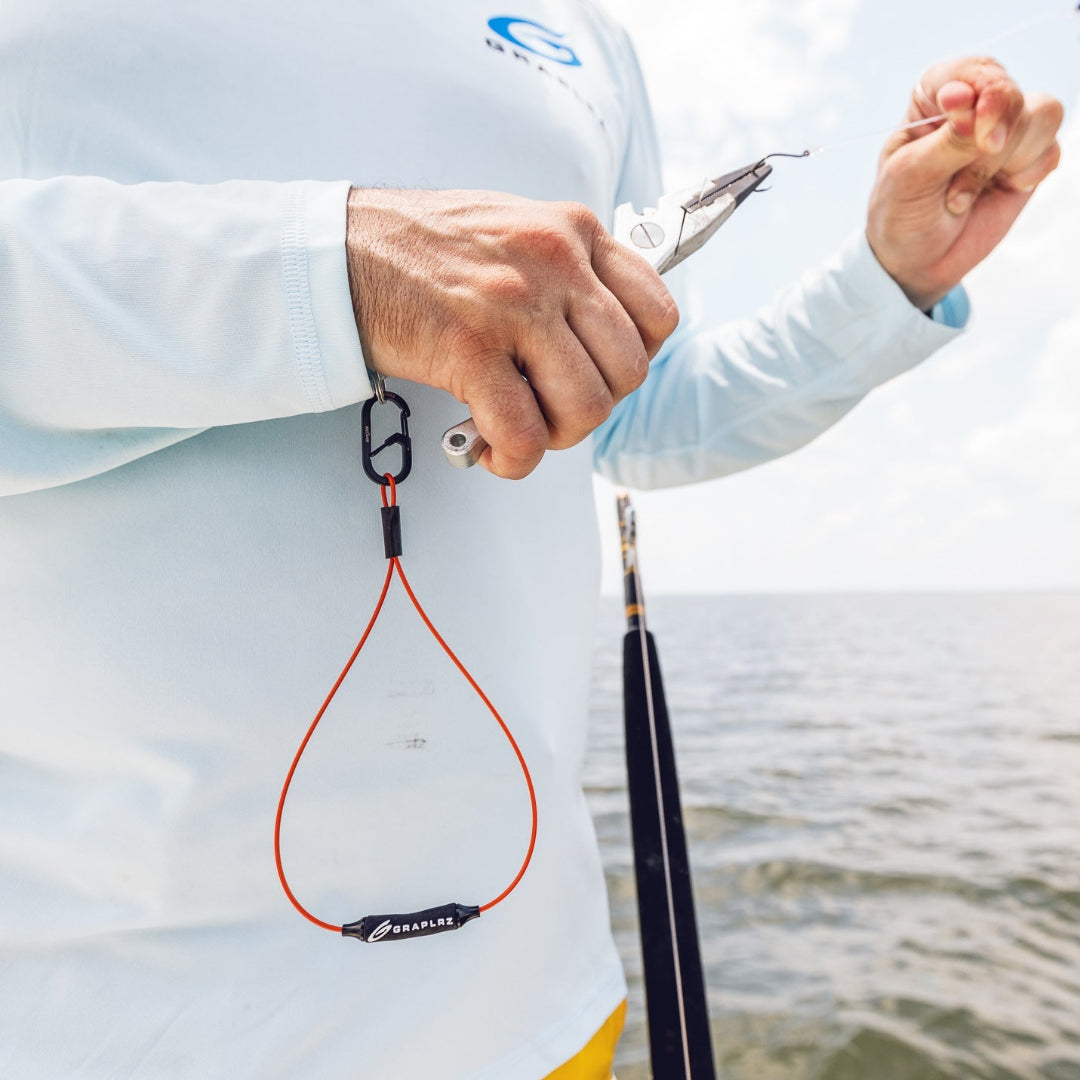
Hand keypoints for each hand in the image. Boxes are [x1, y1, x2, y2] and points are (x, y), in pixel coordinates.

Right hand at [345, 188, 678, 478]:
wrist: (342, 251)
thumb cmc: (424, 249)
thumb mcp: (518, 229)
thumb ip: (569, 270)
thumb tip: (603, 335)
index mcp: (573, 231)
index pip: (657, 312)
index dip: (637, 360)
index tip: (601, 374)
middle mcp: (554, 263)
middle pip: (628, 370)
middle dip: (595, 407)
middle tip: (552, 409)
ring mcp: (513, 305)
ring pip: (585, 406)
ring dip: (556, 436)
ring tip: (520, 428)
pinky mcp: (468, 349)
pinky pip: (523, 432)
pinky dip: (515, 458)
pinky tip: (492, 450)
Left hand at [866, 57, 1063, 310]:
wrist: (915, 263)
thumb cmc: (900, 214)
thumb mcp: (908, 179)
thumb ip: (946, 140)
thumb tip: (966, 99)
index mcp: (935, 96)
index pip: (972, 71)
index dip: (983, 92)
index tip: (973, 125)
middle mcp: (975, 105)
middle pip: (1013, 93)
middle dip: (996, 135)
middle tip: (966, 175)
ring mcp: (1006, 131)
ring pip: (1043, 115)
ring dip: (1007, 161)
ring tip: (963, 195)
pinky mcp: (1029, 160)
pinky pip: (1051, 150)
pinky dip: (1027, 175)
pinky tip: (997, 193)